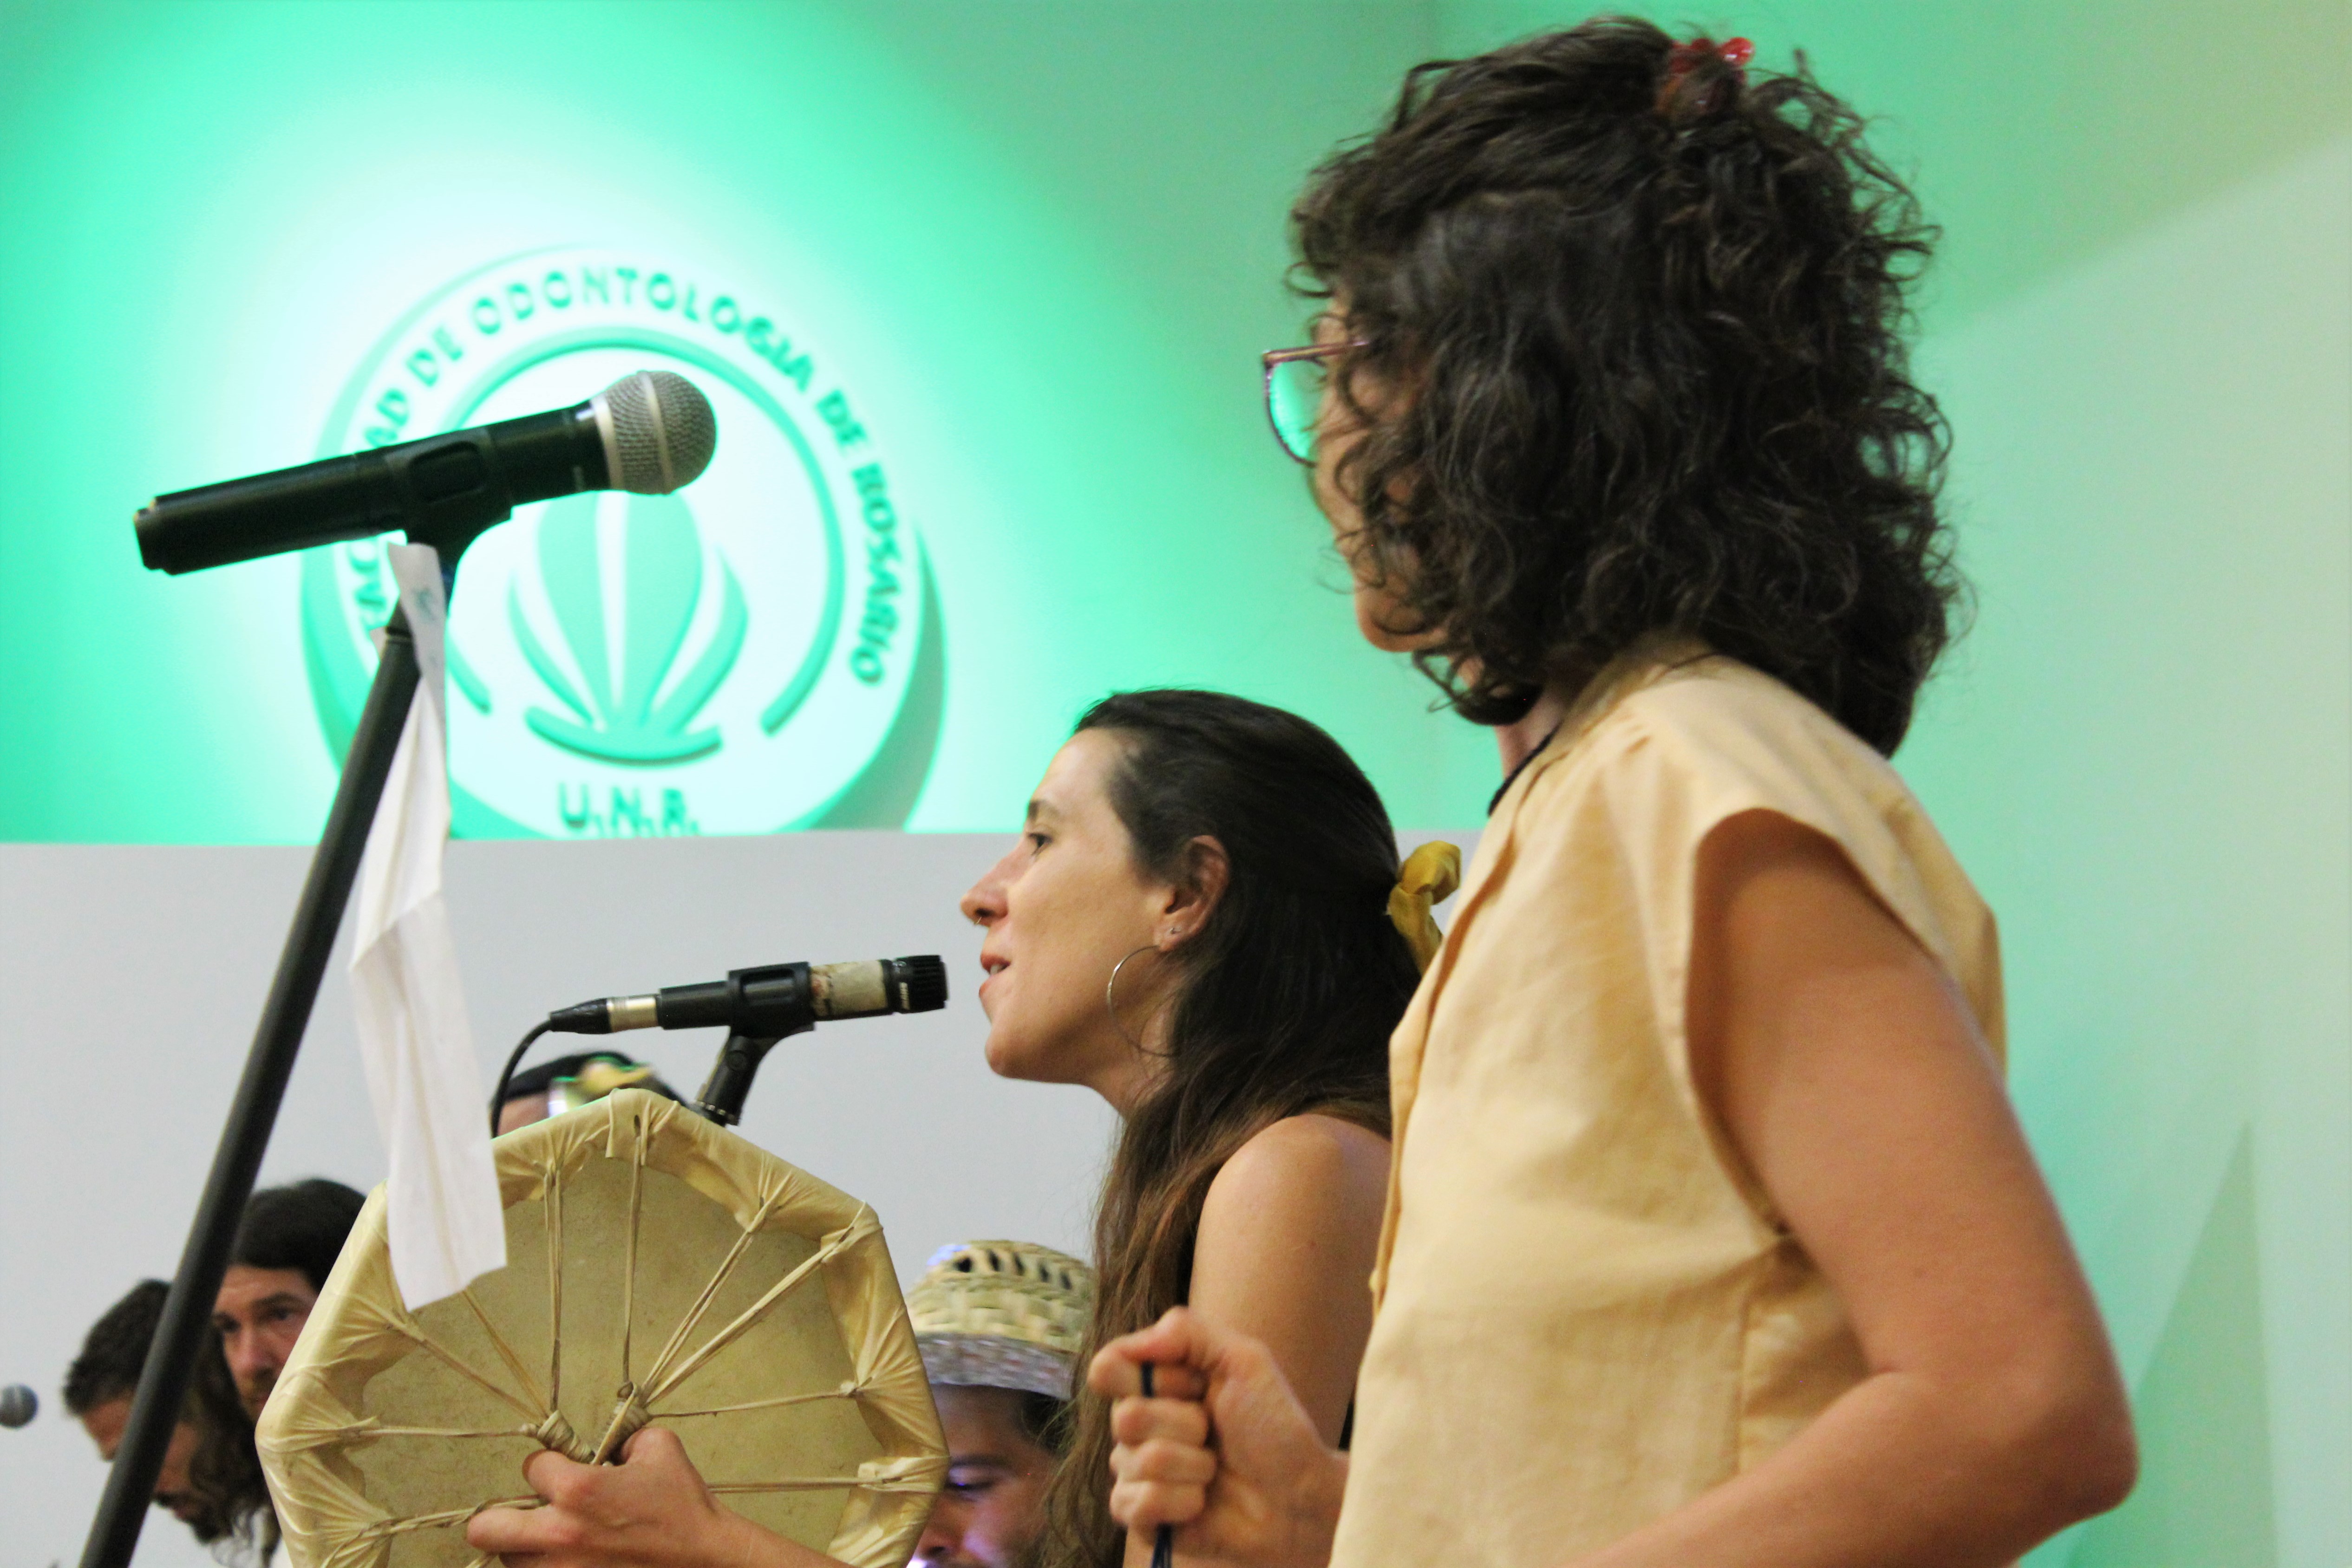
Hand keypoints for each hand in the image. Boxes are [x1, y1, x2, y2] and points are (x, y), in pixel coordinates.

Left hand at [465, 1425, 817, 1567]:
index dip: (548, 1465)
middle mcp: (559, 1534)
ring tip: (553, 1542)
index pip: (530, 1467)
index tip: (563, 1471)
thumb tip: (606, 1446)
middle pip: (484, 1529)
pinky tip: (568, 1560)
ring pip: (507, 1561)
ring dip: (524, 1548)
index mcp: (578, 1490)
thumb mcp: (660, 1448)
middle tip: (524, 1514)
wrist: (704, 1559)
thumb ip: (623, 1438)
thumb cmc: (682, 1506)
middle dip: (498, 1517)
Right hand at [1089, 1308, 1346, 1567]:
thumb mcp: (1245, 1360)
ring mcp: (1136, 1473)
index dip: (1152, 1378)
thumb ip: (1187, 1331)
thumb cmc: (1275, 1427)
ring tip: (1215, 1471)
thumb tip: (1134, 1344)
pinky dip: (1180, 1503)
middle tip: (1214, 1433)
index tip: (1195, 1385)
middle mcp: (1139, 1426)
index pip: (1107, 1368)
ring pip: (1132, 1462)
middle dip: (1184, 1426)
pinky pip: (1134, 1505)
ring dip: (1191, 1467)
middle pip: (1124, 1418)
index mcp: (1156, 1383)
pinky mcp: (1142, 1517)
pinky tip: (1201, 1503)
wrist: (1298, 1496)